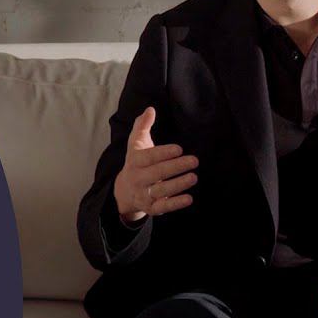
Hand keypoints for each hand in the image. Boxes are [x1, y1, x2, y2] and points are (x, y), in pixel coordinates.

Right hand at [112, 106, 199, 222]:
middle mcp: (138, 178)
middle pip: (156, 173)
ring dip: (178, 185)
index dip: (163, 153)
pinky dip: (175, 204)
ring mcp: (143, 194)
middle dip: (176, 167)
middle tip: (194, 160)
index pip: (149, 157)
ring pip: (160, 191)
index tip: (179, 149)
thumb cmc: (136, 162)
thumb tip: (150, 109)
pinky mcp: (150, 207)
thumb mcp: (136, 143)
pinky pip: (162, 207)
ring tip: (193, 177)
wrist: (124, 191)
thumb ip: (142, 125)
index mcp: (135, 161)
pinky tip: (189, 198)